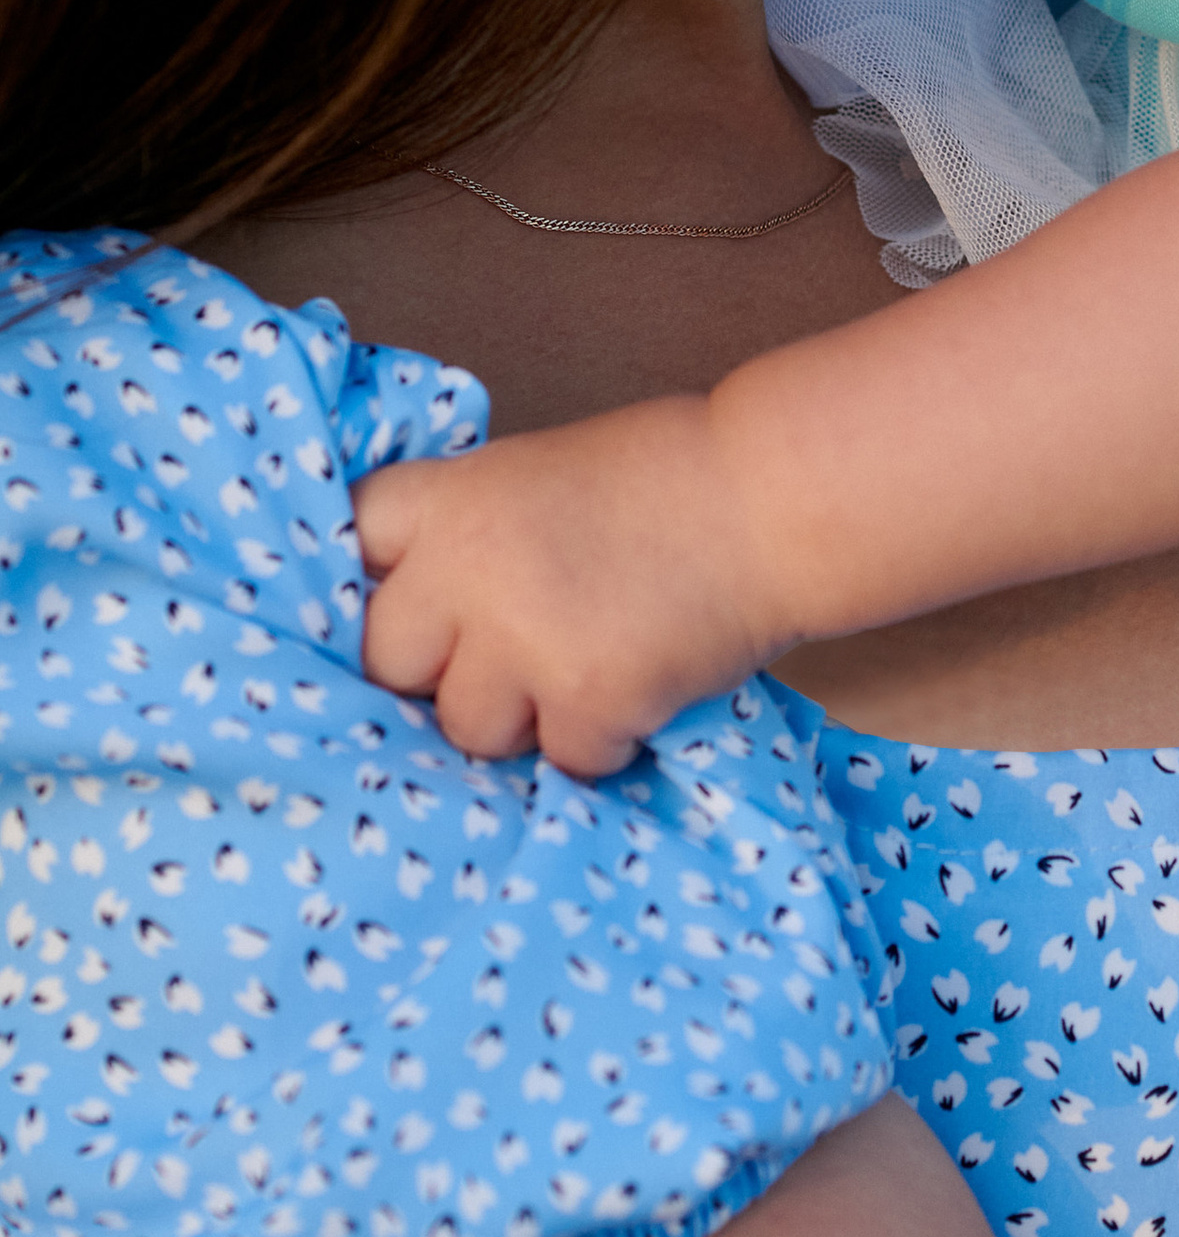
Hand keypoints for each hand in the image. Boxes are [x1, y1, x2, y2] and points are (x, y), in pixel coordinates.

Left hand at [353, 395, 772, 774]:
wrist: (774, 499)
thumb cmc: (668, 477)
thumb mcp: (536, 479)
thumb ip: (469, 538)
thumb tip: (424, 624)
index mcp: (454, 498)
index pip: (346, 548)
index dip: (370, 587)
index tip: (404, 609)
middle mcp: (469, 568)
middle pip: (389, 662)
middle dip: (440, 671)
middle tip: (507, 656)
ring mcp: (525, 639)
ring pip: (468, 729)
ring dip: (522, 719)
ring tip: (585, 671)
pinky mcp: (588, 698)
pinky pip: (561, 760)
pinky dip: (600, 743)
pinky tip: (638, 694)